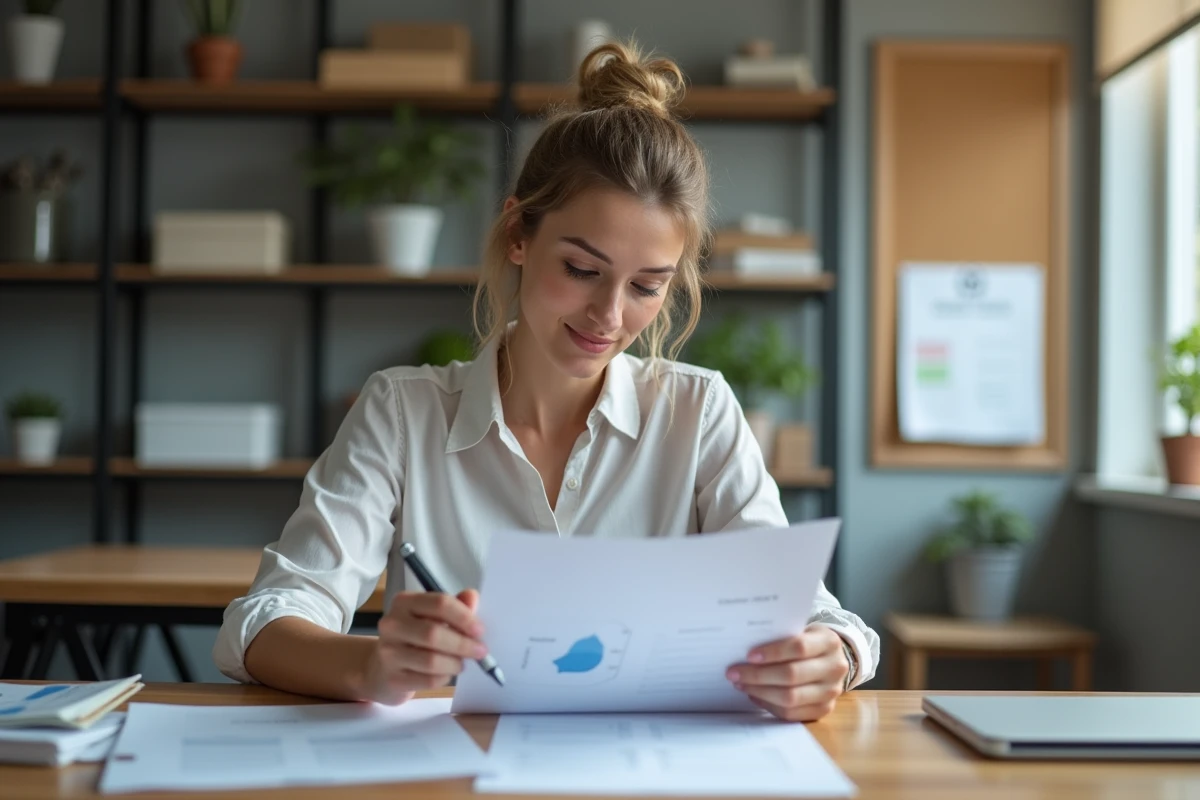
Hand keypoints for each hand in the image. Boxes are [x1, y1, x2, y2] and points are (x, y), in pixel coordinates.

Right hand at [359, 589, 487, 704]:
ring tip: (461, 663)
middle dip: (463, 644)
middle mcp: (392, 624)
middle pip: (434, 633)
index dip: (464, 617)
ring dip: (455, 663)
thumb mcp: (432, 617)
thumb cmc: (413, 638)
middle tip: (480, 651)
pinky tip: (446, 673)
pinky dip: (444, 678)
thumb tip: (472, 597)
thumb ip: (454, 606)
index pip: (440, 603)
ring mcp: (388, 652)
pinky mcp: (392, 678)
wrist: (380, 669)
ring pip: (431, 660)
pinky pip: (427, 680)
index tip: (480, 630)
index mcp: (404, 602)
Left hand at [727, 623, 849, 721]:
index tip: (749, 655)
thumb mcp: (802, 630)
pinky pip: (791, 713)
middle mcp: (834, 668)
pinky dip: (768, 705)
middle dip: (758, 675)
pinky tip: (754, 695)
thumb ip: (781, 636)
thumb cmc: (809, 642)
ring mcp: (831, 692)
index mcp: (829, 642)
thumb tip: (744, 648)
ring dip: (760, 691)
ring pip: (790, 698)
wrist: (833, 659)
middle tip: (734, 672)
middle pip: (792, 675)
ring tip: (740, 683)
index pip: (799, 647)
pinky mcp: (824, 710)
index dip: (773, 652)